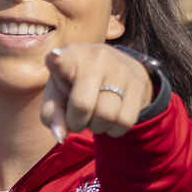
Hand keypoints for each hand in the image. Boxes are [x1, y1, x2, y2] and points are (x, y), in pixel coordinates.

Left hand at [40, 43, 154, 141]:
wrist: (115, 70)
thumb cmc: (75, 86)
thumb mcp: (57, 96)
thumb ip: (52, 116)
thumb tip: (61, 136)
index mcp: (70, 56)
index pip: (63, 60)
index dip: (58, 61)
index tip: (54, 57)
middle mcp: (97, 57)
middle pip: (83, 105)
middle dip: (77, 122)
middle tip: (77, 118)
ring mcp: (120, 68)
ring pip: (106, 116)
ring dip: (96, 127)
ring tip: (94, 115)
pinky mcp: (138, 82)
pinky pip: (125, 121)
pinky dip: (114, 130)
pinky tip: (110, 119)